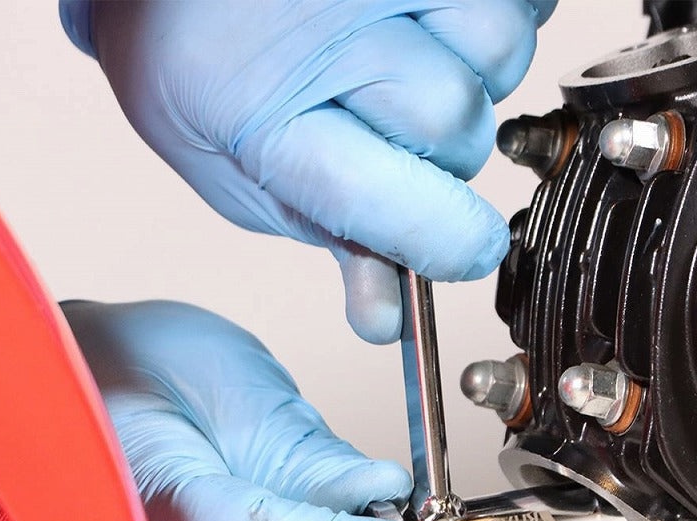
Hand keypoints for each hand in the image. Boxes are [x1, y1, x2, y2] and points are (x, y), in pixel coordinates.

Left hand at [60, 0, 554, 342]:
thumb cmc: (198, 62)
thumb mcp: (239, 171)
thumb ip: (326, 233)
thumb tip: (388, 316)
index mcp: (260, 116)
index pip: (389, 202)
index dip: (446, 242)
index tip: (467, 249)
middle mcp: (323, 34)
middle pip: (458, 128)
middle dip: (446, 150)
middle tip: (396, 126)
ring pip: (498, 53)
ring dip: (474, 73)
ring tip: (414, 60)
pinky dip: (486, 18)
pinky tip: (432, 22)